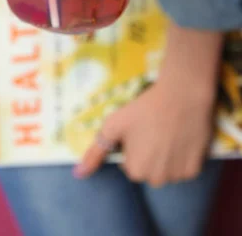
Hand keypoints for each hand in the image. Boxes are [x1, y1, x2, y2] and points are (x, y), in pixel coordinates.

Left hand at [75, 23, 222, 186]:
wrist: (182, 95)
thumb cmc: (144, 108)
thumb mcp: (113, 125)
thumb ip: (95, 152)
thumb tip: (78, 174)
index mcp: (136, 171)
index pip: (130, 165)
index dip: (133, 146)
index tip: (139, 131)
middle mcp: (157, 180)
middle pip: (149, 170)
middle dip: (149, 154)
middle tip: (153, 130)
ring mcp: (178, 176)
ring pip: (167, 170)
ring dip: (166, 157)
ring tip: (168, 132)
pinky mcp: (196, 168)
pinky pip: (186, 167)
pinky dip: (183, 156)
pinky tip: (182, 137)